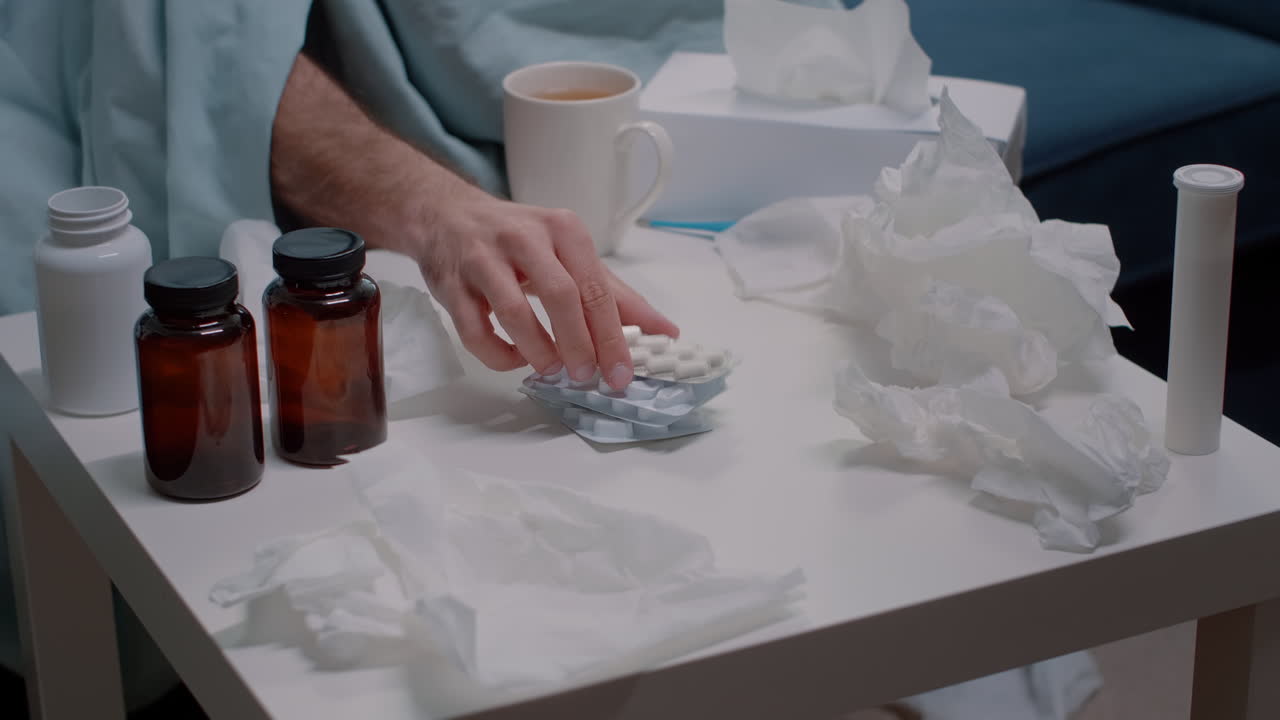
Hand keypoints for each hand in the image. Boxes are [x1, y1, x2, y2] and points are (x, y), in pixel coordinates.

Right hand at [414, 186, 677, 389]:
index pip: (595, 288)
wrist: (446, 215)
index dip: (611, 336)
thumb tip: (664, 330)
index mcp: (563, 229)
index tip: (621, 373)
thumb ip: (615, 294)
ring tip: (551, 370)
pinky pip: (474, 330)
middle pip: (560, 296)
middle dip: (578, 344)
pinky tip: (514, 359)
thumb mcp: (571, 255)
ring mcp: (483, 259)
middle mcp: (524, 238)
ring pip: (513, 312)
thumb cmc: (519, 240)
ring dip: (537, 350)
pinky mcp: (450, 283)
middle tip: (586, 376)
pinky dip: (497, 354)